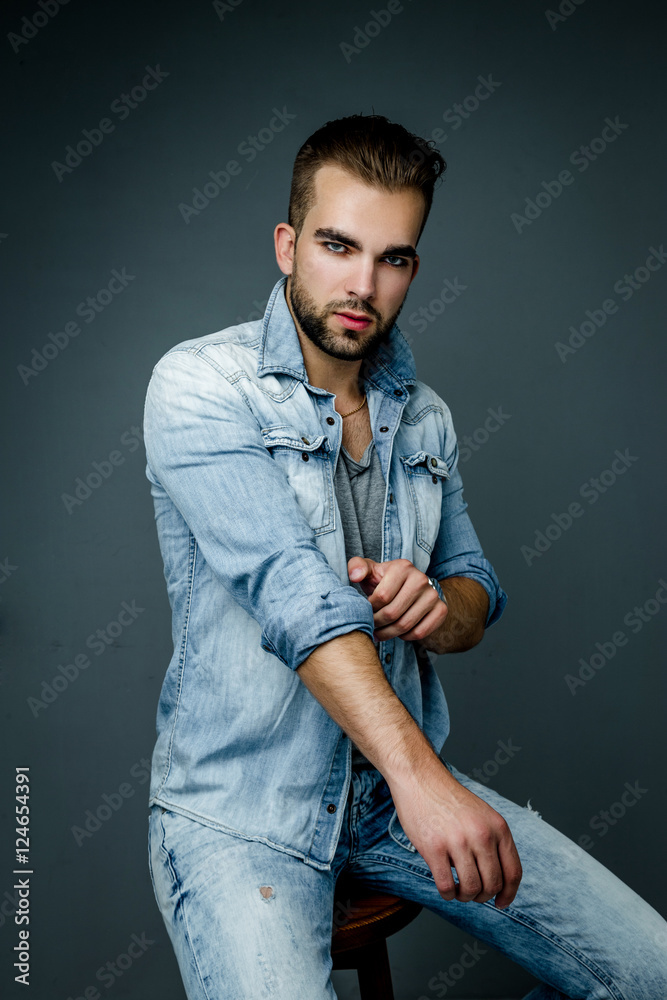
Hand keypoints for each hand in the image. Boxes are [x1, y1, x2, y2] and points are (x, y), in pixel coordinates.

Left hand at [348, 556, 447, 642]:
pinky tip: (398, 632)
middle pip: (393, 613)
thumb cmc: (386, 582)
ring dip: (388, 633)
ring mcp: (433, 595)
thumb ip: (357, 567)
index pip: (381, 596)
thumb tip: (354, 576)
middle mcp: (421, 579)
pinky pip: (419, 632)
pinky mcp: (441, 609)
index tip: (366, 610)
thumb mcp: (371, 571)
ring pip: (405, 625)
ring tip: (380, 632)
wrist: (413, 588)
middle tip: (371, 626)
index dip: (370, 608)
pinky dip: (406, 637)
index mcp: (402, 567)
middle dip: (377, 624)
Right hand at [389, 760, 522, 908]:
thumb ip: (493, 842)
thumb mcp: (483, 815)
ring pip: (470, 889)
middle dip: (483, 896)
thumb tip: (499, 881)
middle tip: (472, 893)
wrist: (421, 779)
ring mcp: (457, 841)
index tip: (501, 903)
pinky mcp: (433, 848)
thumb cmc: (450, 800)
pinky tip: (445, 888)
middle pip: (492, 884)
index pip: (513, 872)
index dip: (509, 894)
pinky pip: (446, 886)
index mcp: (498, 827)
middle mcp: (481, 834)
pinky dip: (447, 894)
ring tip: (458, 890)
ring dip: (465, 897)